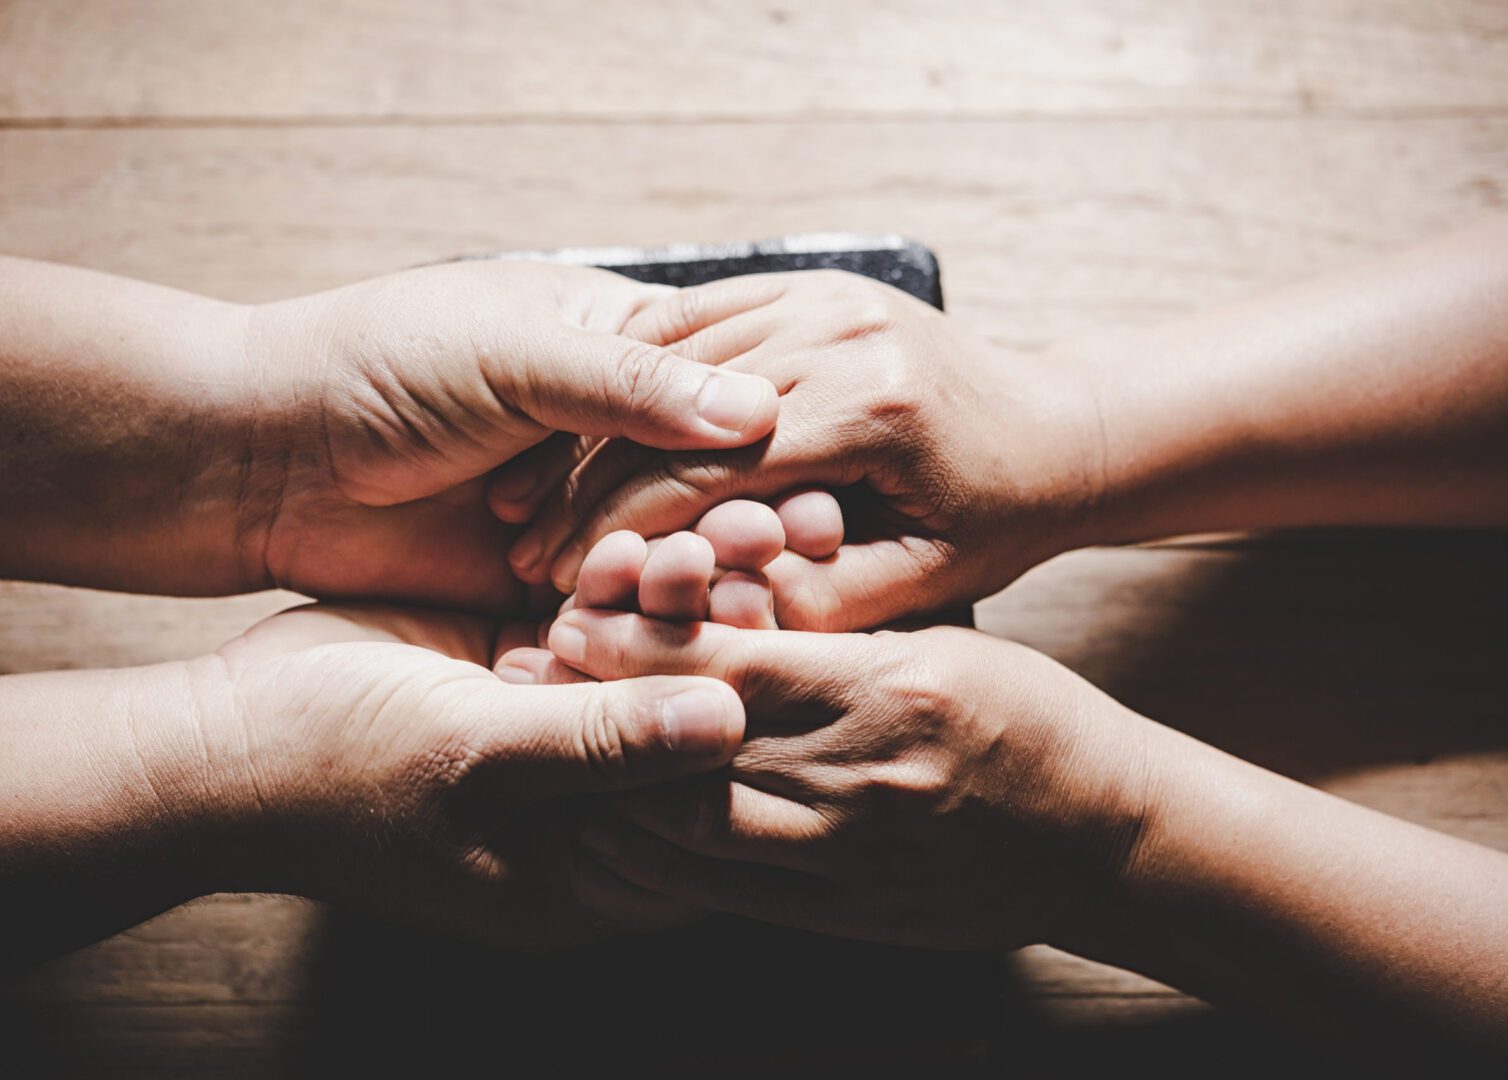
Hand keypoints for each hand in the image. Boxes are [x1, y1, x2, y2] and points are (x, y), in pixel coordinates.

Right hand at [190, 601, 746, 947]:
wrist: (218, 735)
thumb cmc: (333, 769)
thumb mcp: (470, 755)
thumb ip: (598, 743)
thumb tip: (727, 725)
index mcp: (587, 872)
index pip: (710, 818)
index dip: (758, 737)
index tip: (787, 649)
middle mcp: (587, 810)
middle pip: (691, 735)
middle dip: (726, 651)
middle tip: (760, 571)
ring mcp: (559, 738)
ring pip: (651, 670)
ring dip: (678, 606)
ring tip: (699, 546)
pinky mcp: (528, 674)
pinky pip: (600, 629)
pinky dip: (620, 587)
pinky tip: (638, 543)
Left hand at [235, 261, 780, 607]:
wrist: (265, 452)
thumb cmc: (380, 365)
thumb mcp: (511, 352)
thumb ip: (629, 385)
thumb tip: (761, 407)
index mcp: (618, 351)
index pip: (723, 396)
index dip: (773, 442)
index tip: (822, 485)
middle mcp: (613, 438)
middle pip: (710, 486)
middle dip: (750, 519)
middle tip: (799, 552)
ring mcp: (582, 517)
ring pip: (669, 554)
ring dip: (707, 576)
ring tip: (748, 602)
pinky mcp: (544, 589)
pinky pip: (613, 612)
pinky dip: (644, 625)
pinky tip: (679, 644)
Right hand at [509, 270, 1102, 628]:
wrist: (1053, 426)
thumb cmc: (992, 516)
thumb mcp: (921, 583)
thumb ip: (819, 604)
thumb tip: (705, 619)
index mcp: (871, 408)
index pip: (707, 471)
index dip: (621, 532)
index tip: (561, 580)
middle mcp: (842, 330)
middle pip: (674, 410)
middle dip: (588, 482)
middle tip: (524, 543)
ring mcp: (825, 291)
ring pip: (671, 354)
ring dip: (594, 424)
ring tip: (537, 492)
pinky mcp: (812, 280)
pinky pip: (697, 313)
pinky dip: (634, 369)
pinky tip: (582, 422)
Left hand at [510, 550, 1154, 951]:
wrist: (1106, 837)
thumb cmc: (1028, 714)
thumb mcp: (944, 635)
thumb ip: (839, 626)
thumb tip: (730, 598)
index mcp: (890, 690)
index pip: (733, 660)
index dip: (640, 637)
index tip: (574, 611)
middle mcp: (863, 778)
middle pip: (692, 747)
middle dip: (599, 714)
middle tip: (524, 679)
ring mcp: (854, 857)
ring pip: (694, 829)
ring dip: (608, 791)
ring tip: (543, 754)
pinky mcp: (848, 913)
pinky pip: (729, 892)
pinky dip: (654, 862)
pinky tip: (606, 832)